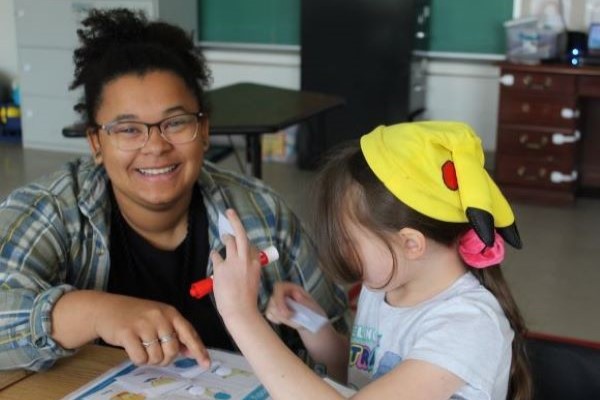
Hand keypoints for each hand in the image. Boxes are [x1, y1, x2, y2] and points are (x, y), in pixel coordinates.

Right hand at [93, 293, 209, 366]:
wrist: (106, 308)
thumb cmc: (135, 315)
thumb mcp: (159, 318)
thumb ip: (175, 333)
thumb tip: (191, 352)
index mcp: (170, 313)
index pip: (189, 333)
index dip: (198, 350)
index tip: (206, 363)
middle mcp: (159, 317)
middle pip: (172, 350)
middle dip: (165, 358)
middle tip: (156, 354)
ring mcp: (143, 324)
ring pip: (156, 356)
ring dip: (150, 359)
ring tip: (142, 348)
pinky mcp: (127, 333)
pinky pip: (140, 358)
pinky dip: (138, 359)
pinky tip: (133, 350)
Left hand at [211, 209, 261, 320]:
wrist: (240, 311)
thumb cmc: (246, 299)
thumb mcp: (253, 281)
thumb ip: (248, 269)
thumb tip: (241, 263)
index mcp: (256, 264)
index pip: (251, 246)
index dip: (245, 243)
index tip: (242, 239)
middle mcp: (246, 259)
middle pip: (241, 234)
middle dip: (235, 220)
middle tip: (229, 212)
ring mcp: (233, 262)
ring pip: (228, 241)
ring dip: (225, 238)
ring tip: (223, 237)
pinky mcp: (221, 267)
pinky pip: (216, 255)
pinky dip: (215, 256)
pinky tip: (215, 257)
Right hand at [265, 282, 326, 330]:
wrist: (312, 321)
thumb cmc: (314, 312)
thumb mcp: (313, 307)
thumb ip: (304, 301)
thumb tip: (295, 293)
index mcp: (292, 287)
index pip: (279, 287)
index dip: (279, 299)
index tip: (287, 314)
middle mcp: (282, 292)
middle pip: (272, 300)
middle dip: (281, 313)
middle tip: (292, 318)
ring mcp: (276, 301)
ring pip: (270, 309)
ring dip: (281, 318)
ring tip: (293, 321)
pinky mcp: (273, 310)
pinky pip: (269, 315)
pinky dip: (276, 320)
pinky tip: (285, 321)